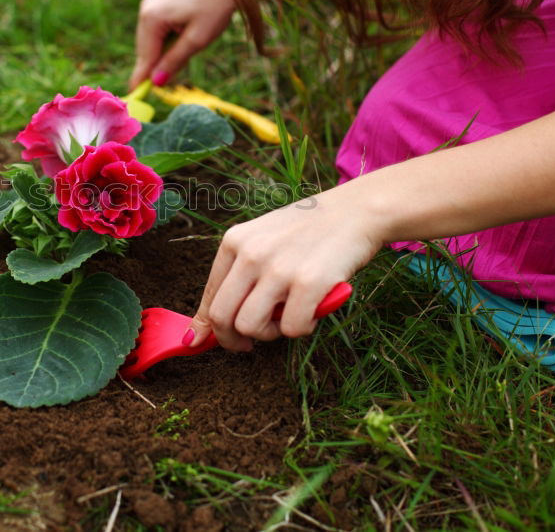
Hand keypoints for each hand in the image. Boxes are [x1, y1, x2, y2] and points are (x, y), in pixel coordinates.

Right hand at [129, 0, 235, 90]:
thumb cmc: (215, 9)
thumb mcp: (197, 40)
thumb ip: (174, 61)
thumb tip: (156, 82)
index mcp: (152, 17)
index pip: (145, 56)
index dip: (143, 79)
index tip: (134, 98)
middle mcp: (145, 9)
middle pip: (145, 50)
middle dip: (156, 66)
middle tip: (165, 83)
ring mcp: (150, 5)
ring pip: (151, 42)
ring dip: (163, 54)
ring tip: (186, 49)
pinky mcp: (157, 4)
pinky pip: (156, 32)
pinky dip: (166, 43)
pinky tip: (182, 40)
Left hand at [184, 184, 386, 350]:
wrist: (355, 210)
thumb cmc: (308, 231)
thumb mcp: (262, 242)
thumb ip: (236, 278)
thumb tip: (199, 334)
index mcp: (234, 241)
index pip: (209, 297)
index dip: (209, 328)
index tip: (216, 342)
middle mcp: (251, 253)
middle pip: (221, 317)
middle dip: (233, 340)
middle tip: (251, 344)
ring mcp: (278, 268)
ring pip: (250, 327)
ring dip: (270, 333)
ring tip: (288, 318)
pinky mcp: (308, 282)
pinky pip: (291, 329)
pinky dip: (303, 328)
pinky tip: (313, 311)